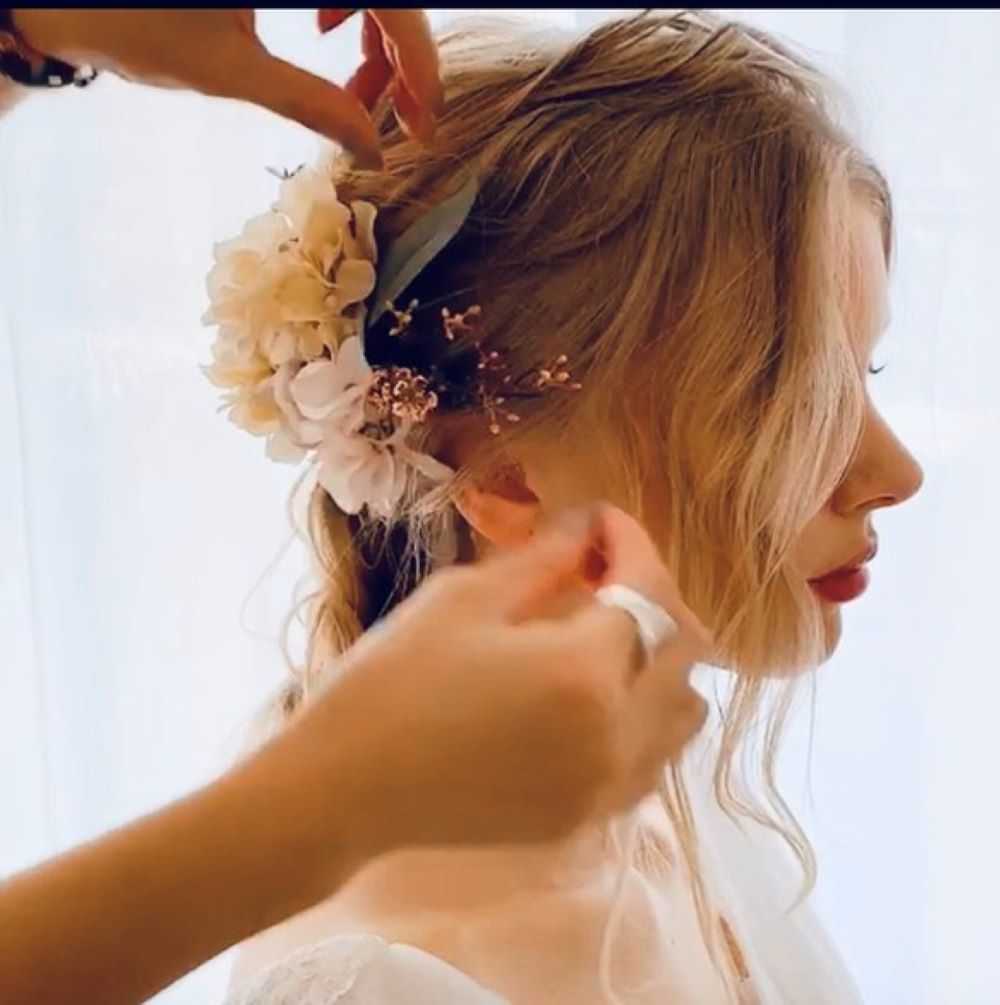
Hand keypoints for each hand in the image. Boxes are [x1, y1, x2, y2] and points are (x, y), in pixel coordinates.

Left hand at [11, 9, 442, 166]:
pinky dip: (345, 1)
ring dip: (374, 30)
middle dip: (399, 54)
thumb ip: (314, 105)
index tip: (420, 124)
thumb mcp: (232, 71)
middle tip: (393, 114)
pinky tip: (325, 28)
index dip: (419, 65)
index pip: (393, 2)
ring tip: (354, 78)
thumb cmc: (134, 23)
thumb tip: (372, 148)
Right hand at [290, 503, 712, 860]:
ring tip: (607, 635)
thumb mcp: (463, 599)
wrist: (343, 790)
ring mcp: (605, 786)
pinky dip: (645, 717)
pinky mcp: (585, 818)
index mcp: (584, 670)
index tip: (602, 520)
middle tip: (605, 572)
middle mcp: (616, 734)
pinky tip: (595, 697)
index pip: (645, 590)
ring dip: (662, 662)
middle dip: (655, 596)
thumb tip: (589, 528)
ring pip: (684, 712)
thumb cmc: (391, 680)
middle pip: (686, 650)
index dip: (630, 541)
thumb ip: (544, 559)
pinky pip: (652, 760)